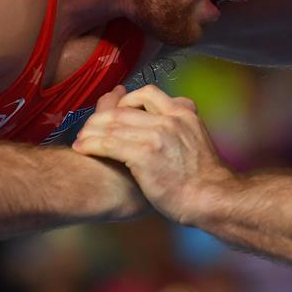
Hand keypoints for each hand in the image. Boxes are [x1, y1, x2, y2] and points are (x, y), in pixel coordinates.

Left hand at [72, 85, 233, 224]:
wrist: (211, 198)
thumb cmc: (203, 178)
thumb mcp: (198, 139)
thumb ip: (181, 125)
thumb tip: (170, 119)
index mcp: (183, 113)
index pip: (147, 93)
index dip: (125, 101)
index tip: (115, 113)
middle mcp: (169, 119)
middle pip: (124, 108)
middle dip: (101, 117)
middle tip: (89, 128)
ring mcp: (156, 136)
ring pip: (112, 124)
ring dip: (90, 131)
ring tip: (80, 139)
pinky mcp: (144, 155)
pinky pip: (109, 143)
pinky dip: (91, 144)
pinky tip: (82, 148)